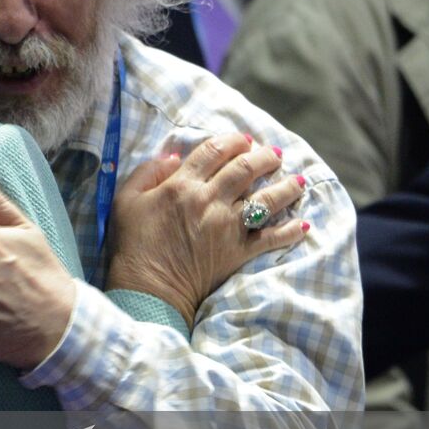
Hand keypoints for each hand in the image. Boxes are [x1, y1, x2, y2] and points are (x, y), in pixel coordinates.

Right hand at [106, 133, 308, 327]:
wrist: (148, 289)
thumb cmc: (133, 243)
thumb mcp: (126, 199)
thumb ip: (149, 172)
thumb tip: (176, 158)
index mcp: (182, 185)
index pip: (214, 151)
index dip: (233, 141)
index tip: (244, 139)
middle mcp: (209, 201)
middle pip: (246, 169)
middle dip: (265, 157)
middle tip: (274, 153)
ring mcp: (228, 227)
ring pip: (266, 199)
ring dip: (286, 186)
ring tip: (297, 180)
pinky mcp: (238, 252)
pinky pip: (271, 238)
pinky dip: (290, 231)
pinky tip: (302, 224)